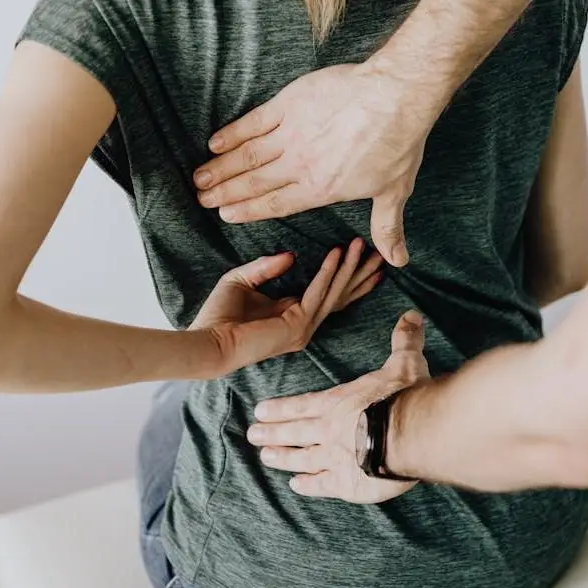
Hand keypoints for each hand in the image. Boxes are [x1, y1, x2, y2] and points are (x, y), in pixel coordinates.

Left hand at [192, 237, 382, 373]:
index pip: (328, 294)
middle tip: (380, 253)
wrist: (208, 341)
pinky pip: (317, 293)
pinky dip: (327, 272)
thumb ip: (266, 267)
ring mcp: (303, 328)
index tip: (361, 255)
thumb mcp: (242, 280)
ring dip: (349, 268)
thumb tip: (292, 255)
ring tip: (362, 245)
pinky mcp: (297, 326)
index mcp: (292, 315)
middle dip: (360, 273)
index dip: (346, 275)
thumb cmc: (218, 316)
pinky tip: (336, 253)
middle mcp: (303, 325)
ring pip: (334, 293)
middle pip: (341, 295)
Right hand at [193, 64, 437, 267]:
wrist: (395, 97)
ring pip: (247, 155)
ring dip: (221, 167)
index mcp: (320, 189)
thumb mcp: (394, 192)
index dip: (248, 211)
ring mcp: (291, 134)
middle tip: (202, 199)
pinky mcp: (289, 105)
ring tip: (200, 177)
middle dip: (225, 193)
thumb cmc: (397, 144)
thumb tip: (397, 260)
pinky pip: (254, 122)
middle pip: (254, 182)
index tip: (226, 215)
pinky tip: (215, 142)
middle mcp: (299, 165)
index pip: (276, 204)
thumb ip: (386, 227)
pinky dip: (233, 133)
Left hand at [247, 310, 429, 503]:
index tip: (260, 411)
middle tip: (252, 435)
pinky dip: (308, 485)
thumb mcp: (405, 363)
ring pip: (301, 458)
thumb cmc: (405, 396)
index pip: (303, 405)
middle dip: (272, 433)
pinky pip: (321, 485)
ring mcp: (334, 458)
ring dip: (283, 458)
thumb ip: (404, 341)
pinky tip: (296, 485)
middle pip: (294, 432)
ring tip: (266, 458)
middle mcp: (329, 430)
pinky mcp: (347, 483)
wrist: (412, 433)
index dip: (281, 409)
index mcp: (339, 402)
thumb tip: (411, 315)